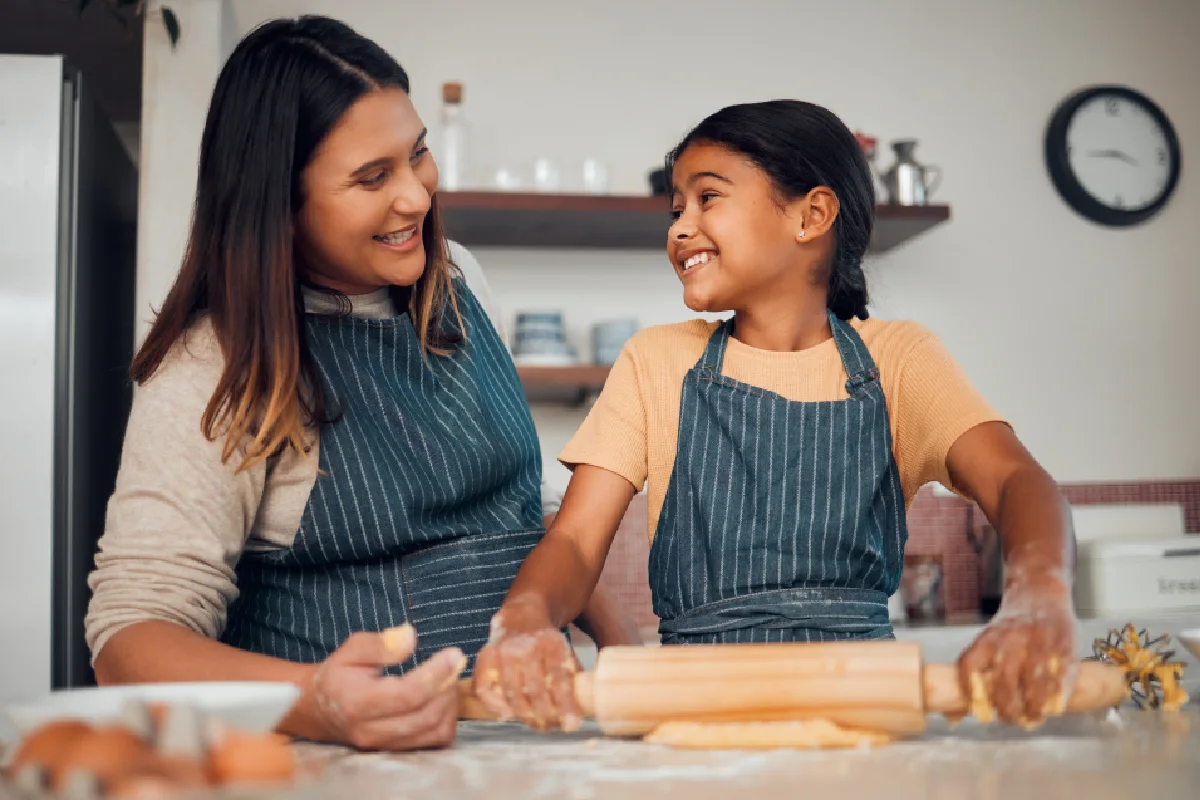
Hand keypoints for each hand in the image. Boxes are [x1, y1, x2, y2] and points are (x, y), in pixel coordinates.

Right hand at [303, 624, 465, 750]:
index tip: (454, 654)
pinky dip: (447, 719)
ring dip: (450, 703)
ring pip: (435, 731)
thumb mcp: (351, 649)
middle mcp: (371, 731)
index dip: (436, 674)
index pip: (408, 694)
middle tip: (454, 662)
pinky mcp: (398, 752)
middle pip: (426, 715)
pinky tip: (441, 697)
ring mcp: (385, 746)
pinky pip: (435, 741)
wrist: (322, 710)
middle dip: (447, 686)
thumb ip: (380, 644)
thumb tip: (410, 637)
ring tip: (447, 678)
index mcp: (357, 703)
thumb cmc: (339, 675)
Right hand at [473, 605, 582, 731]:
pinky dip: (495, 707)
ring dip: (525, 715)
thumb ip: (573, 675)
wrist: (520, 617)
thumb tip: (584, 705)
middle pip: (534, 689)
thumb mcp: (564, 650)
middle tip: (553, 727)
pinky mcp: (485, 658)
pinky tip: (508, 716)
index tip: (573, 724)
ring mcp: (502, 652)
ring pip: (511, 692)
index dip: (566, 705)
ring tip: (537, 725)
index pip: (559, 679)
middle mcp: (524, 647)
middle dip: (545, 715)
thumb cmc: (545, 642)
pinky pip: (485, 689)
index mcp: (550, 643)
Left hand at [956, 571, 1077, 727]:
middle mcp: (1011, 637)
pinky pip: (1062, 672)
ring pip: (1034, 679)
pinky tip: (1054, 708)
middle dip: (1007, 707)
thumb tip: (951, 718)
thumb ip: (975, 678)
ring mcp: (1039, 639)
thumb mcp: (989, 642)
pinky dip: (1058, 694)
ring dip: (1034, 706)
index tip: (980, 713)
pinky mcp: (1065, 641)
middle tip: (1011, 720)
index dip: (971, 692)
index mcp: (988, 637)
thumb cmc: (1012, 628)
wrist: (1040, 590)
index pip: (970, 665)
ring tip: (1033, 718)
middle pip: (1004, 679)